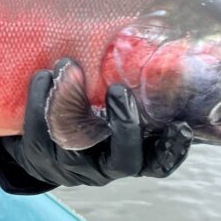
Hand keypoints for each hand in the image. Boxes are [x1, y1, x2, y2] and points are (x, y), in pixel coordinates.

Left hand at [3, 58, 192, 186]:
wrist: (42, 145)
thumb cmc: (93, 117)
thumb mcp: (116, 109)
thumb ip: (138, 93)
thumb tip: (167, 53)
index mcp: (132, 156)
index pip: (159, 164)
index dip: (172, 150)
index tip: (181, 126)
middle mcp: (105, 167)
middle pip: (124, 160)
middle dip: (124, 125)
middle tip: (118, 90)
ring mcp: (72, 165)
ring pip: (74, 142)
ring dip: (70, 102)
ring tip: (68, 66)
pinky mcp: (40, 156)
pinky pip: (38, 131)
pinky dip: (40, 99)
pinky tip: (43, 75)